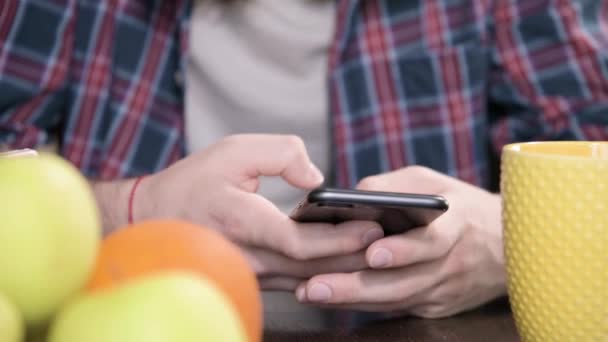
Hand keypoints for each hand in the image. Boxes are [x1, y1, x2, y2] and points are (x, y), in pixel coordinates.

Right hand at [135, 134, 383, 288]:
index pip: (300, 243)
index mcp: (245, 225)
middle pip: (315, 268)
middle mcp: (251, 258)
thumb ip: (280, 155)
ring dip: (347, 267)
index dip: (340, 239)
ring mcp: (253, 273)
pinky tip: (350, 257)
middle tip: (395, 243)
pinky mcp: (256, 276)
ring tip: (382, 250)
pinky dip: (327, 270)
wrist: (156, 219)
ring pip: (309, 279)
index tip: (374, 226)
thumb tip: (316, 179)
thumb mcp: (233, 150)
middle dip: (357, 258)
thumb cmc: (194, 183)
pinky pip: (298, 279)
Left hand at [295, 166, 505, 317]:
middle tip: (314, 286)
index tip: (373, 253)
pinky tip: (327, 300)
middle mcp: (451, 265)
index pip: (433, 243)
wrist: (509, 246)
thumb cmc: (461, 205)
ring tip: (309, 293)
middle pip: (403, 282)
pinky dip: (360, 305)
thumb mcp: (434, 183)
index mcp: (457, 226)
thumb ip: (394, 187)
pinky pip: (394, 308)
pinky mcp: (433, 307)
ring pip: (393, 301)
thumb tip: (350, 195)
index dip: (405, 250)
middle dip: (356, 286)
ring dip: (349, 300)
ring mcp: (443, 292)